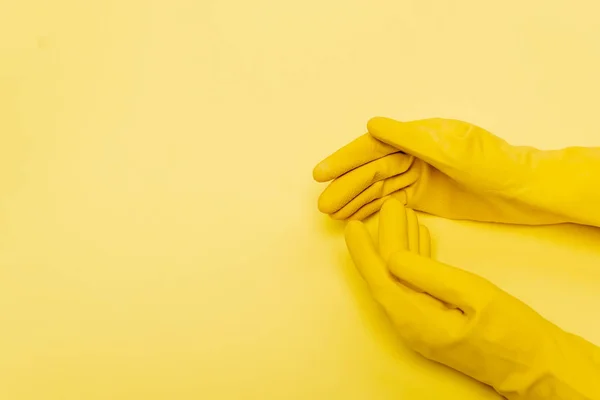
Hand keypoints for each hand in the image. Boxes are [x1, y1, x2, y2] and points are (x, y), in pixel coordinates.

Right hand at [314, 117, 599, 225]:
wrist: (526, 193)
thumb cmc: (496, 166)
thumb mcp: (455, 151)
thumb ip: (413, 139)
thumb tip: (373, 125)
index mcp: (421, 135)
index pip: (375, 145)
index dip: (346, 158)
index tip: (321, 172)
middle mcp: (415, 152)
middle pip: (372, 169)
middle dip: (346, 185)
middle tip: (322, 205)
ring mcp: (419, 175)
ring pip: (379, 187)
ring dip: (354, 199)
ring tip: (330, 214)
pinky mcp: (425, 197)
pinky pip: (391, 201)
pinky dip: (373, 209)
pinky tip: (355, 217)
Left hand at [346, 199, 599, 398]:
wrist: (538, 367)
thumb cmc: (512, 333)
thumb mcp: (473, 295)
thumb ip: (429, 275)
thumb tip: (392, 257)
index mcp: (415, 319)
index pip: (379, 278)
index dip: (363, 251)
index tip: (352, 225)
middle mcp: (410, 325)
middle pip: (389, 275)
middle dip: (386, 239)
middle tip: (389, 206)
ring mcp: (421, 326)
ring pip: (401, 279)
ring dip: (400, 246)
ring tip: (402, 214)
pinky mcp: (434, 322)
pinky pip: (415, 287)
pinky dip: (415, 261)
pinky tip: (417, 241)